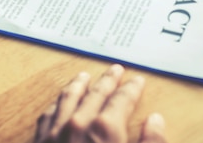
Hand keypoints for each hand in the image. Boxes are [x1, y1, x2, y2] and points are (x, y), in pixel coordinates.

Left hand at [34, 64, 166, 142]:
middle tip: (115, 69)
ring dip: (77, 85)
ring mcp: (54, 133)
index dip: (132, 89)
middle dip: (107, 80)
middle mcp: (78, 123)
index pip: (122, 100)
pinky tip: (57, 103)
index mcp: (106, 130)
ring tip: (84, 76)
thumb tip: (155, 120)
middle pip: (95, 94)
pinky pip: (47, 115)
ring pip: (67, 99)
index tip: (138, 79)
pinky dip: (56, 104)